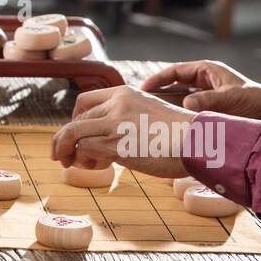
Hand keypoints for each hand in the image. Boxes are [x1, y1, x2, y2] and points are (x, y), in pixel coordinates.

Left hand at [52, 84, 195, 177]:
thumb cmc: (181, 134)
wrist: (199, 141)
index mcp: (124, 93)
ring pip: (72, 134)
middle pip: (75, 119)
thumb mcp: (150, 113)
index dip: (74, 118)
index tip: (74, 134)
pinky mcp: (117, 146)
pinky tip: (96, 167)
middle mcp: (116, 105)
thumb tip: (108, 139)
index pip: (84, 101)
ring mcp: (114, 124)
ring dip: (66, 151)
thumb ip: (127, 119)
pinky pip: (84, 150)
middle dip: (63, 138)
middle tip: (61, 155)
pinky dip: (83, 161)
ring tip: (69, 163)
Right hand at [139, 60, 260, 119]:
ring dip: (167, 106)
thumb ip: (209, 101)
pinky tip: (168, 125)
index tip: (143, 88)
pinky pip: (188, 110)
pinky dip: (178, 116)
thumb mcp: (231, 99)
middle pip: (174, 85)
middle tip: (140, 103)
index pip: (176, 71)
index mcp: (207, 70)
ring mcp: (205, 95)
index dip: (158, 79)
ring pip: (179, 99)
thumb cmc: (255, 101)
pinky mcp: (208, 108)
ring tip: (149, 115)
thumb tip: (186, 105)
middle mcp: (204, 81)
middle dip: (158, 93)